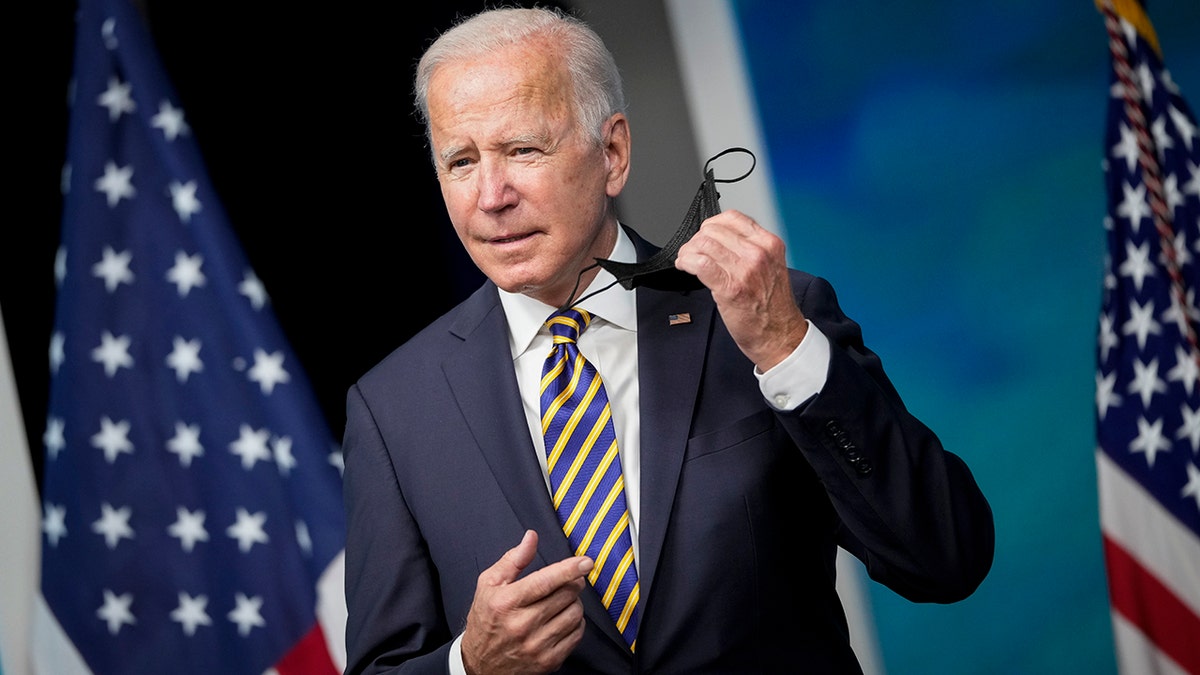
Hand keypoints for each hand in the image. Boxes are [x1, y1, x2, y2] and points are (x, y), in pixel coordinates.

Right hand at [461, 530, 591, 674]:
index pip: (545, 581)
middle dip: (572, 583)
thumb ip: (513, 560)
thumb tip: (531, 538)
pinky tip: (562, 620)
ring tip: (560, 602)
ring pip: (574, 614)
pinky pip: (576, 635)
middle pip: (566, 595)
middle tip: (566, 582)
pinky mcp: (548, 661)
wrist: (480, 664)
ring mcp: (536, 645)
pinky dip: (575, 624)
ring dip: (574, 603)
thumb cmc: (485, 620)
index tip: (586, 562)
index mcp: (506, 602)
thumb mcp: (489, 585)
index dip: (569, 569)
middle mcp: (522, 625)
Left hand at [675, 209, 808, 371]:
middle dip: (697, 239)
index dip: (712, 225)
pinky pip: (699, 263)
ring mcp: (745, 270)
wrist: (779, 335)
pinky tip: (685, 266)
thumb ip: (750, 249)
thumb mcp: (769, 266)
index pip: (732, 217)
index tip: (705, 235)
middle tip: (692, 251)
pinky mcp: (729, 287)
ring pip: (703, 244)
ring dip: (688, 251)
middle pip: (713, 230)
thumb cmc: (772, 306)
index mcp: (769, 244)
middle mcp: (758, 253)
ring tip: (686, 260)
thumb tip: (720, 238)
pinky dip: (686, 262)